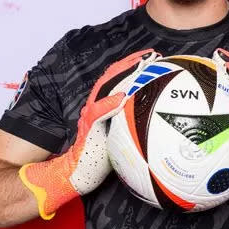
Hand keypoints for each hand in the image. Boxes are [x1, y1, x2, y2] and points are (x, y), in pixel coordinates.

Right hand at [19, 49, 160, 218]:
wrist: (76, 174)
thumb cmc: (98, 158)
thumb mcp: (117, 136)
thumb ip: (127, 123)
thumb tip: (151, 118)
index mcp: (102, 106)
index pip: (117, 79)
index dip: (133, 65)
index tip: (152, 57)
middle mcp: (95, 106)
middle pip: (113, 77)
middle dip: (132, 63)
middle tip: (152, 54)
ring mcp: (90, 116)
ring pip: (106, 89)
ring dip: (124, 75)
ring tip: (142, 66)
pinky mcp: (89, 129)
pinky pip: (99, 113)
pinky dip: (111, 103)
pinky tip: (123, 96)